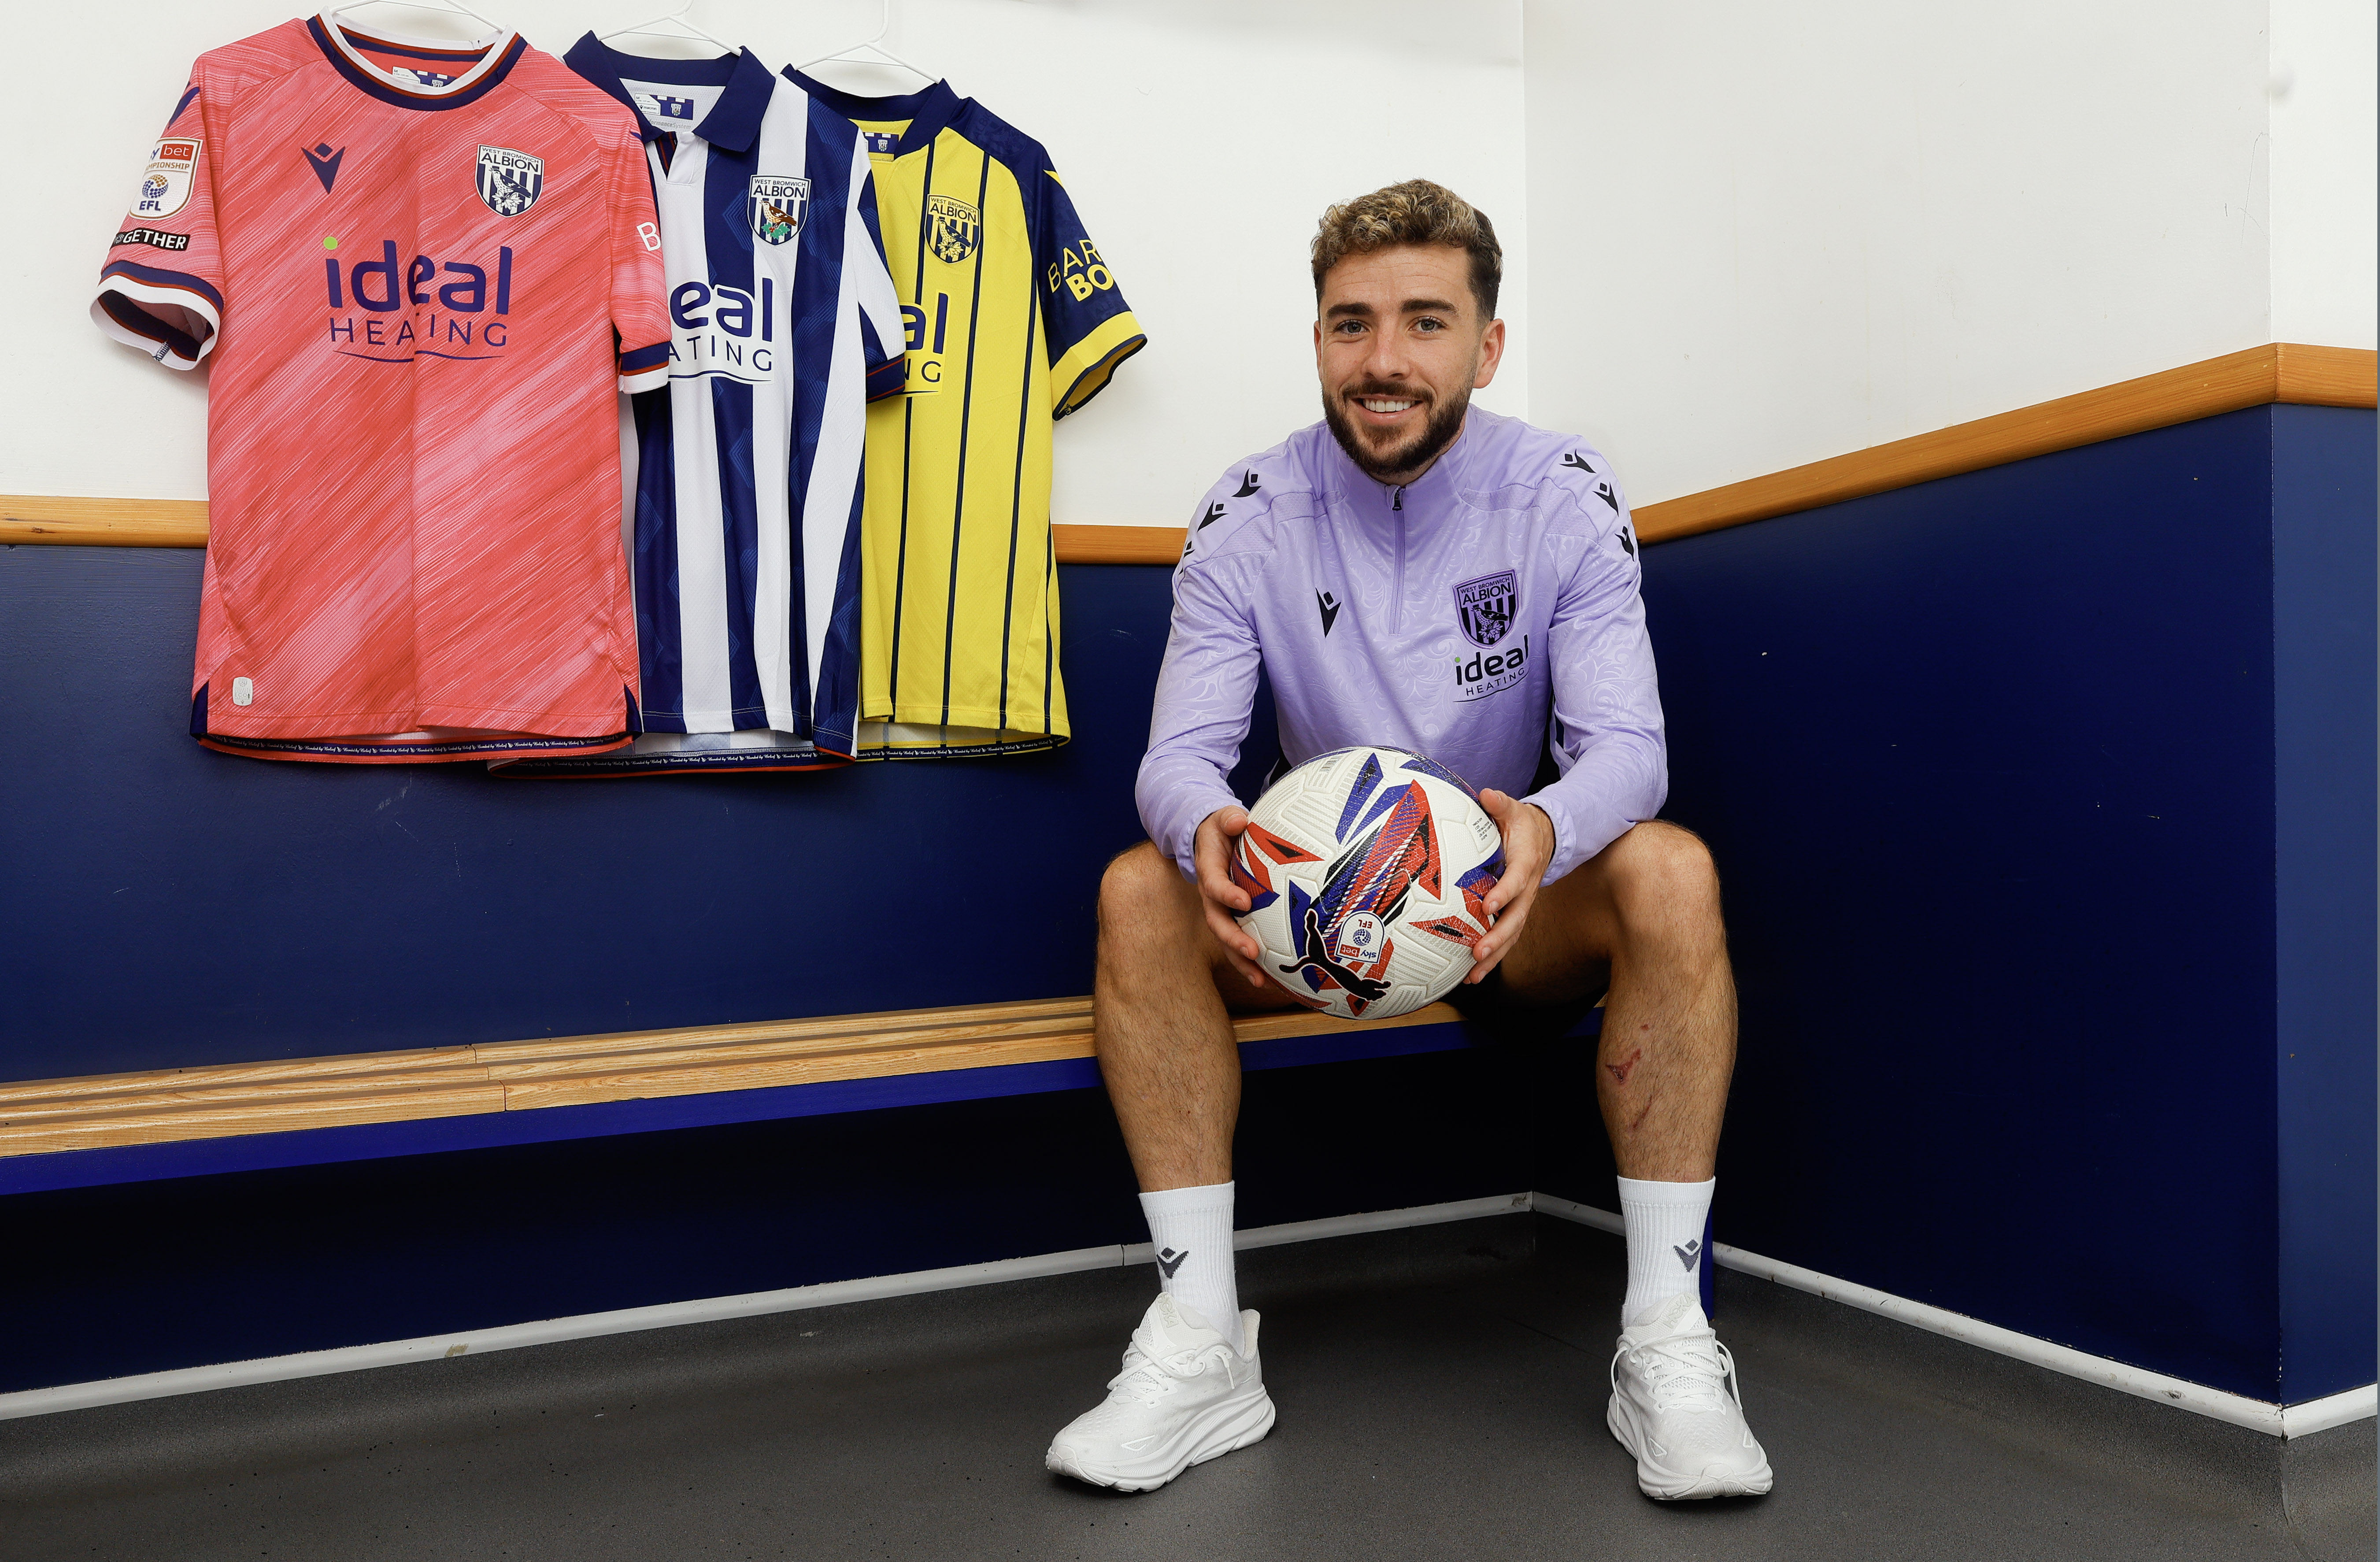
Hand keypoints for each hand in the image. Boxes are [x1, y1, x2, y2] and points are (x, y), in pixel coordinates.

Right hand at [1192, 806, 1271, 990]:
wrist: (1211, 840)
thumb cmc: (1222, 829)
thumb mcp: (1222, 818)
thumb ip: (1228, 818)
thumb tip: (1239, 820)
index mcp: (1209, 870)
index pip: (1214, 885)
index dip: (1226, 895)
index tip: (1244, 902)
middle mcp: (1211, 896)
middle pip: (1217, 922)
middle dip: (1233, 939)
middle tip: (1252, 952)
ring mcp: (1221, 910)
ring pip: (1226, 940)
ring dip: (1241, 961)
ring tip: (1260, 980)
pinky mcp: (1233, 919)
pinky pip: (1240, 942)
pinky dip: (1252, 962)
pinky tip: (1270, 979)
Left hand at [1466, 790, 1553, 982]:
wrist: (1544, 838)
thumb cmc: (1522, 824)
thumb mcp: (1514, 809)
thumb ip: (1500, 804)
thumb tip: (1487, 794)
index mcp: (1524, 864)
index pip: (1515, 881)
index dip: (1504, 894)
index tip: (1488, 906)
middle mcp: (1525, 890)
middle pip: (1515, 919)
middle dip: (1497, 938)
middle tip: (1478, 953)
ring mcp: (1521, 905)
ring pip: (1511, 936)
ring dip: (1493, 957)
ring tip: (1473, 976)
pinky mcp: (1514, 914)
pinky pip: (1505, 938)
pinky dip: (1491, 958)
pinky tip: (1471, 975)